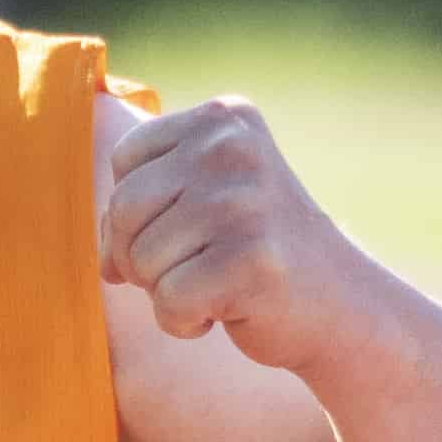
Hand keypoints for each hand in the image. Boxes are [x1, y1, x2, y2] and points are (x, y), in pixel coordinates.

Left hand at [99, 93, 363, 370]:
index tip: (181, 232)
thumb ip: (147, 197)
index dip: (134, 211)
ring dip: (167, 291)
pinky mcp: (251, 261)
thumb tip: (100, 252)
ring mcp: (245, 204)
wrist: (341, 305)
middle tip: (191, 270)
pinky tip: (228, 310)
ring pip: (142, 260)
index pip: (125, 159)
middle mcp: (234, 150)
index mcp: (223, 119)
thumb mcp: (208, 195)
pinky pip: (169, 302)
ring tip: (218, 285)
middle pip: (124, 208)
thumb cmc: (256, 252)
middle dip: (140, 255)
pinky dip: (184, 322)